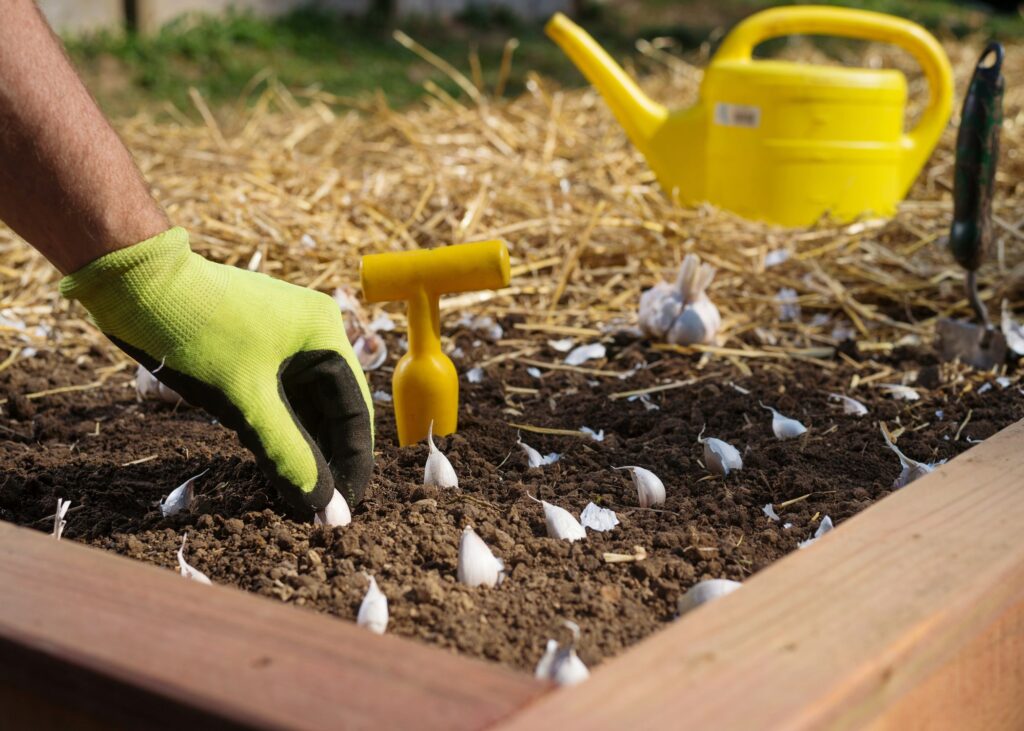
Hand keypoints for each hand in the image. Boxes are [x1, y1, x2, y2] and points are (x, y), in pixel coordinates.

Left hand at [61, 227, 373, 512]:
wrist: (134, 284)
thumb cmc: (195, 334)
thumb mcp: (245, 403)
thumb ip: (290, 457)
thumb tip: (328, 511)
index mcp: (326, 336)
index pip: (356, 410)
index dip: (353, 463)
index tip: (345, 508)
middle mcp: (315, 334)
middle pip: (334, 410)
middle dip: (326, 460)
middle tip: (317, 510)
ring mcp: (286, 339)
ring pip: (306, 407)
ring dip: (301, 449)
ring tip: (295, 497)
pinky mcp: (259, 347)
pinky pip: (281, 397)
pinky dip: (278, 431)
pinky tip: (272, 467)